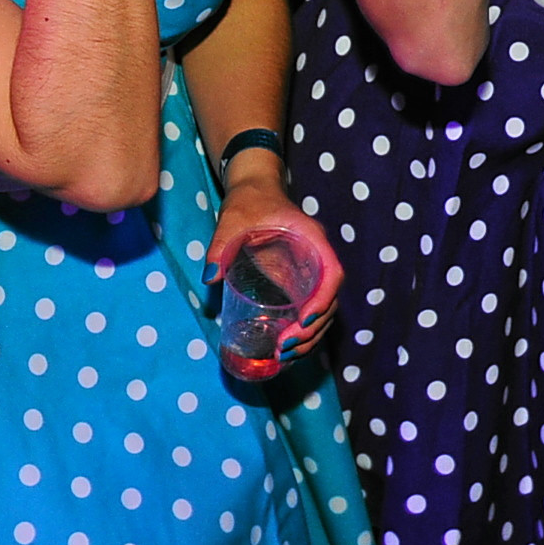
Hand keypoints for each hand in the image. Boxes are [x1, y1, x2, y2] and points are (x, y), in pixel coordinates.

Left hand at [207, 190, 342, 361]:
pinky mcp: (301, 280)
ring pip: (324, 310)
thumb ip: (221, 245)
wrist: (255, 188)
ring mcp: (312, 270)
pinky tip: (284, 346)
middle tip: (285, 348)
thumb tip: (210, 278)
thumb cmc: (249, 201)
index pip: (333, 273)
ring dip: (311, 336)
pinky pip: (311, 308)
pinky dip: (303, 330)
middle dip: (313, 329)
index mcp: (312, 238)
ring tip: (285, 356)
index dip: (324, 300)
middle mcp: (318, 257)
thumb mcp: (233, 219)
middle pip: (330, 300)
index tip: (304, 321)